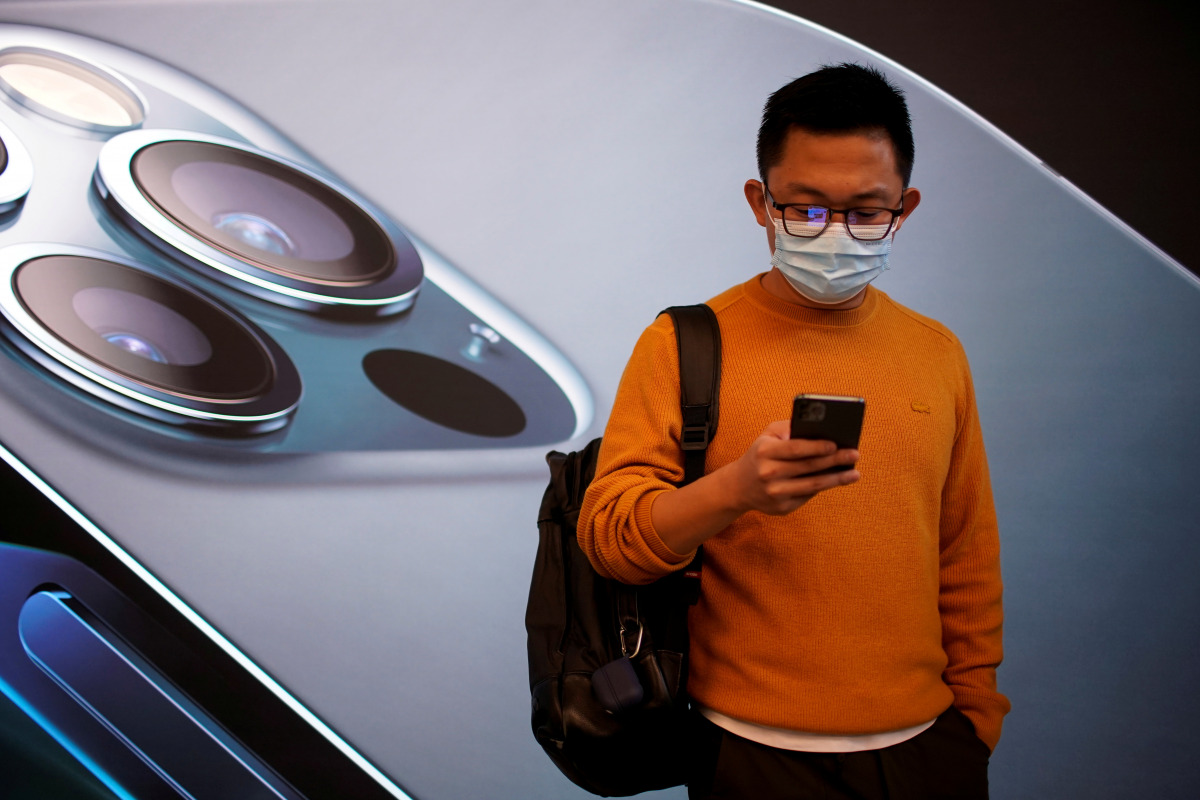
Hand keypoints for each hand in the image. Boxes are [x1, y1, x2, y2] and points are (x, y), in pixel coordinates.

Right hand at [726, 420, 859, 515]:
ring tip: (855, 473)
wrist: (739, 486)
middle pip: (808, 466)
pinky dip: (824, 487)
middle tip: (855, 454)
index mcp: (765, 452)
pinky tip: (837, 480)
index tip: (836, 444)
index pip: (795, 449)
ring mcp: (775, 493)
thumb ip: (790, 428)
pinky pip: (808, 496)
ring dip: (837, 479)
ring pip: (813, 485)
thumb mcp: (767, 435)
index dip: (817, 447)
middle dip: (835, 460)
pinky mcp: (782, 508)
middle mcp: (768, 473)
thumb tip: (820, 429)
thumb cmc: (761, 454)